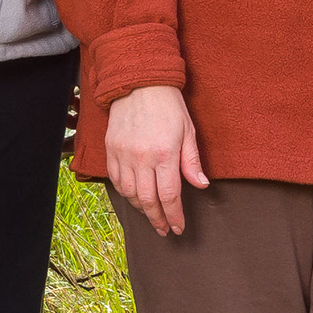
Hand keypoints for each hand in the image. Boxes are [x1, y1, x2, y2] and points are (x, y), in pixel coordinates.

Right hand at [104, 84, 207, 237]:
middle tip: (165, 229)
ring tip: (152, 215)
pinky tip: (135, 197)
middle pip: (147, 200)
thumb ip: (192, 162)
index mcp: (164, 154)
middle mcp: (141, 158)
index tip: (178, 227)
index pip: (169, 196)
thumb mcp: (188, 132)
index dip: (174, 215)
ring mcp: (123, 154)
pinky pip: (116, 180)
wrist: (139, 83)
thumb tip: (201, 185)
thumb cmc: (169, 106)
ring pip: (129, 193)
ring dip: (141, 208)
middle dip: (158, 219)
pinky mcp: (111, 150)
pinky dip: (125, 193)